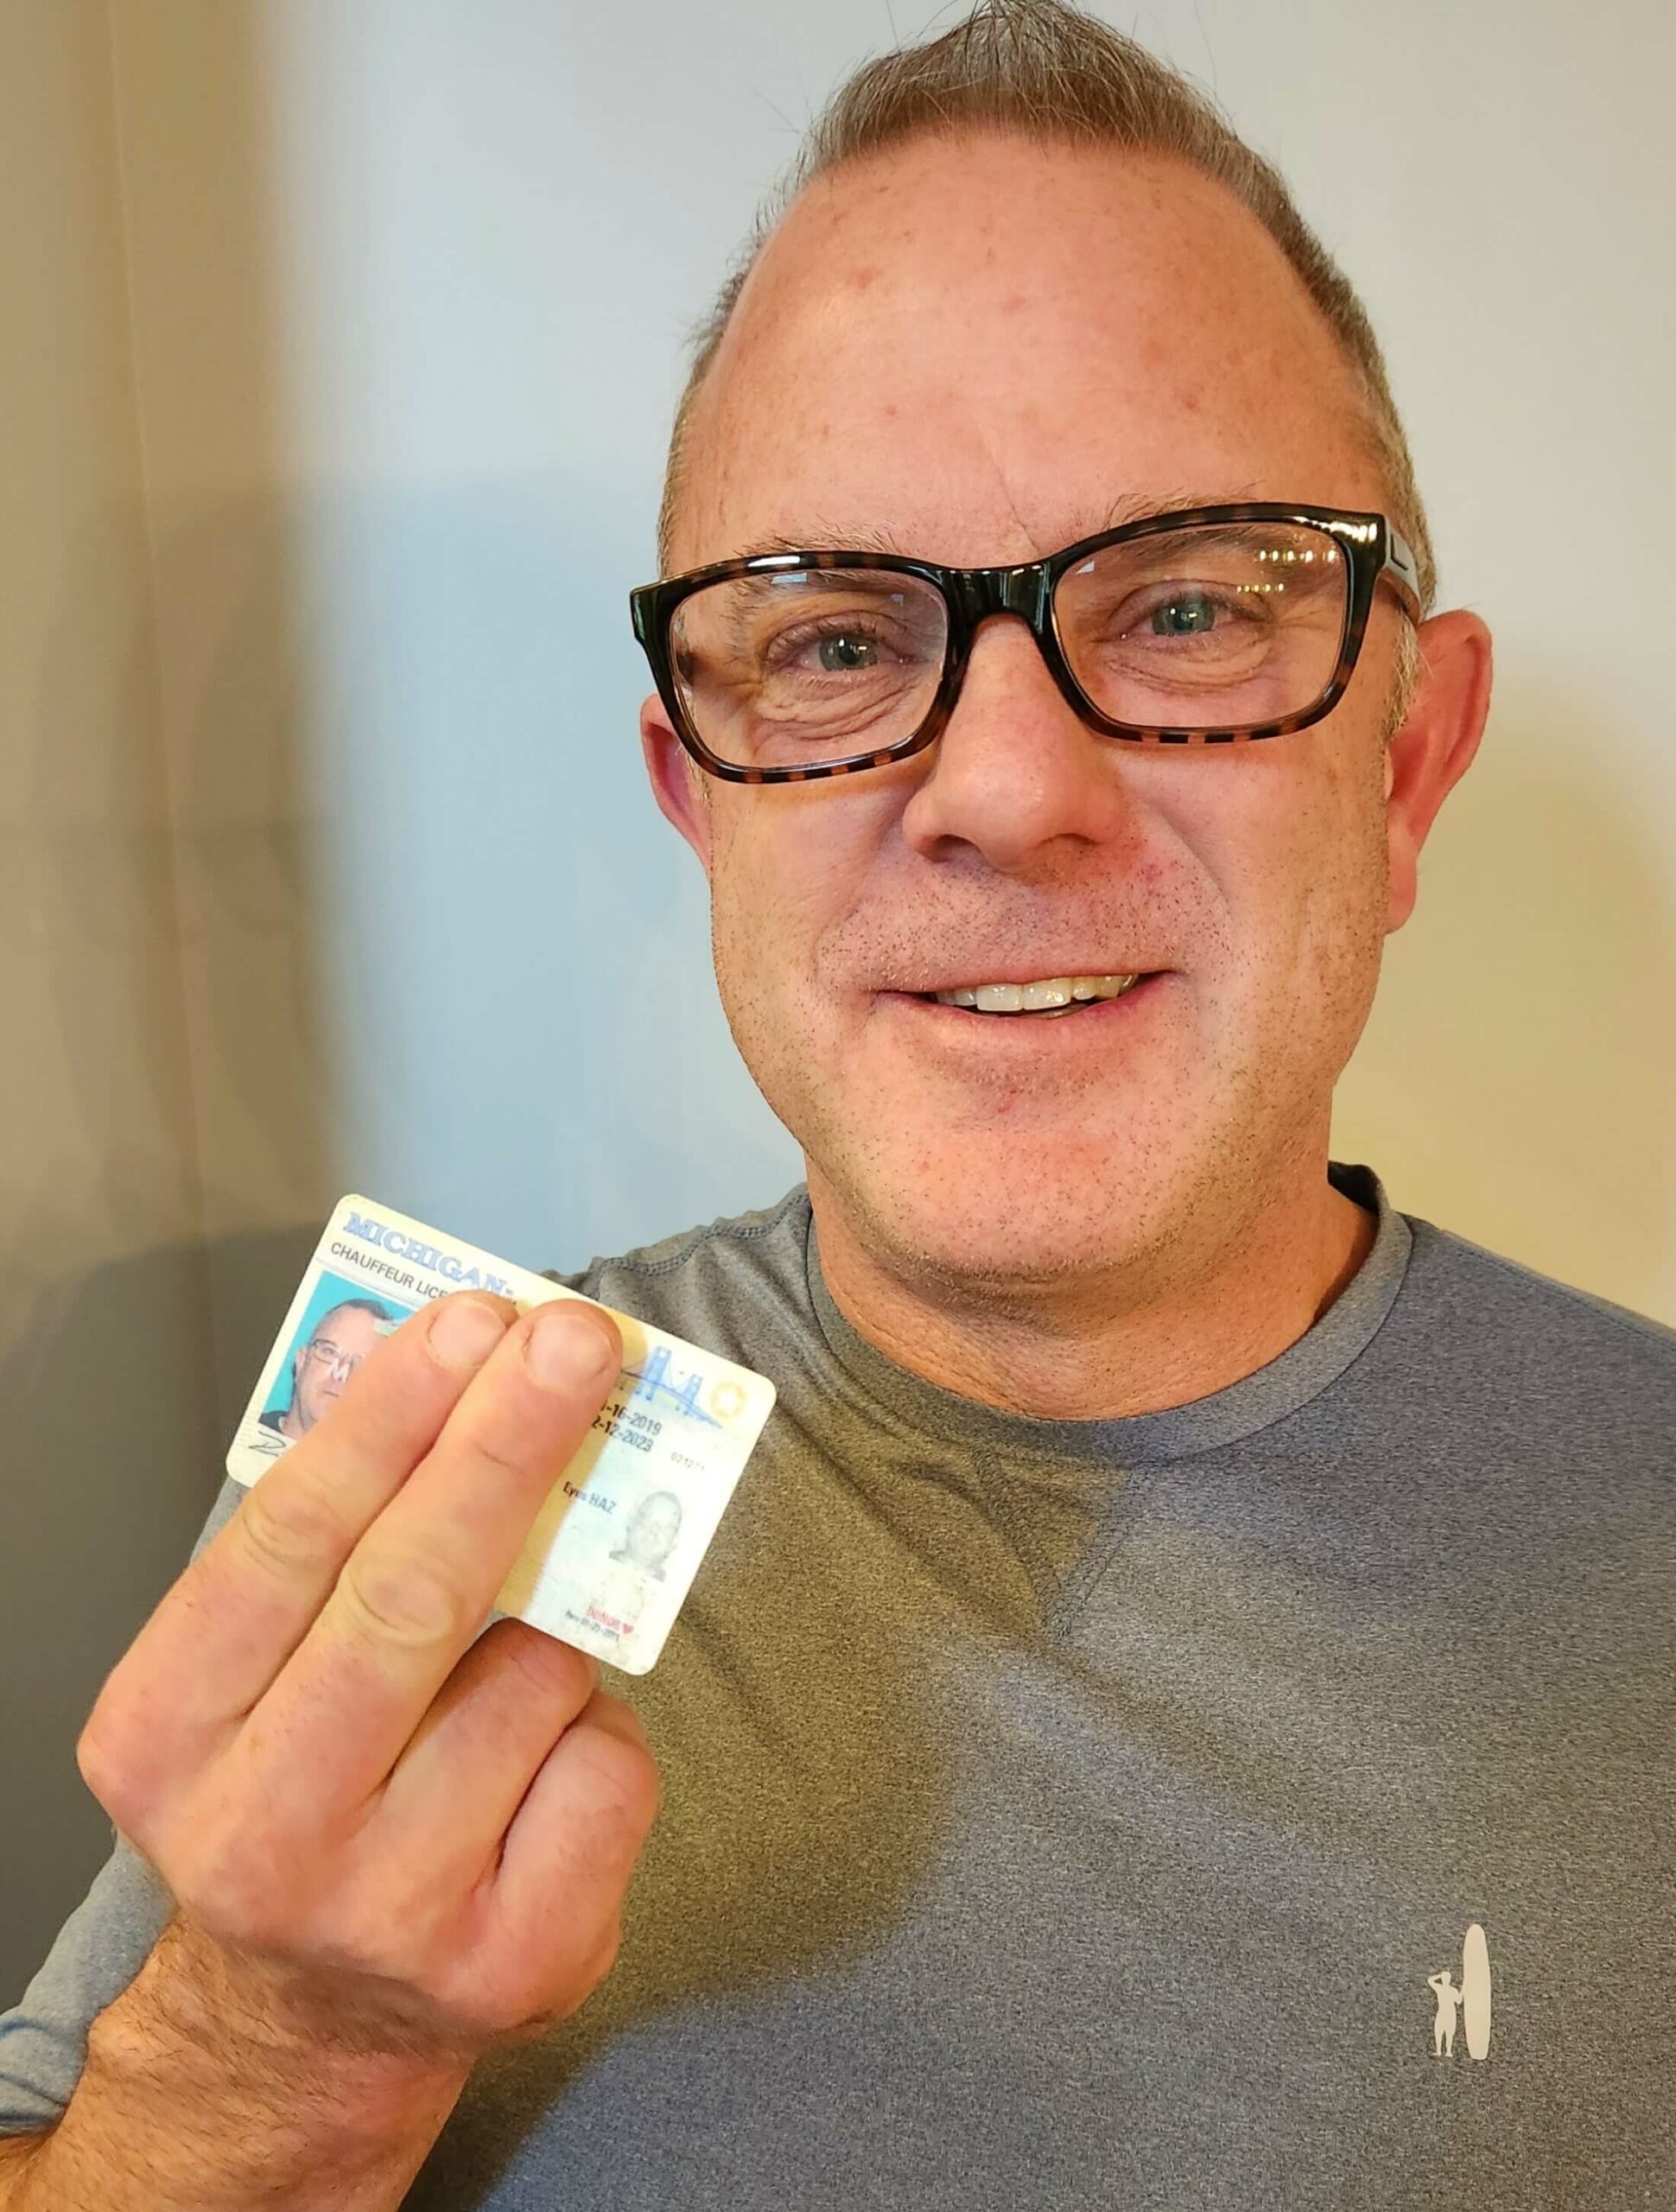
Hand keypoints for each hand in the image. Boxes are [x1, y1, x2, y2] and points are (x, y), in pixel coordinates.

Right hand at [77, 1292, 657, 2065]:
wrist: (310, 2019)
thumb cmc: (300, 1787)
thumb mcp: (256, 1676)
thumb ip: (335, 1551)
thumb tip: (469, 1379)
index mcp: (164, 1738)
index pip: (288, 1539)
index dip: (394, 1415)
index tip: (476, 1319)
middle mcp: (260, 1834)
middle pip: (410, 1598)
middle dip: (505, 1445)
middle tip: (576, 1340)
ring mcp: (390, 1911)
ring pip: (536, 1675)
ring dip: (560, 1625)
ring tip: (516, 1657)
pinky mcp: (512, 1963)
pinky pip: (607, 1767)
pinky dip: (599, 1729)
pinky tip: (541, 1766)